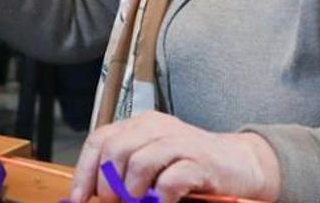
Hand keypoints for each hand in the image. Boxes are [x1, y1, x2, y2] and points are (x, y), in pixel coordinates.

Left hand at [69, 111, 281, 202]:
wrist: (241, 164)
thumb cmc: (191, 166)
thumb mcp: (153, 162)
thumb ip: (125, 171)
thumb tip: (94, 194)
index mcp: (140, 125)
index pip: (100, 140)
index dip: (84, 171)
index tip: (78, 198)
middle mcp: (157, 127)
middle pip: (115, 150)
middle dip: (108, 184)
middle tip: (116, 202)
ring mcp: (180, 142)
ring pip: (139, 163)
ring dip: (133, 192)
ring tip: (140, 202)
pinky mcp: (200, 162)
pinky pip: (169, 181)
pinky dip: (160, 198)